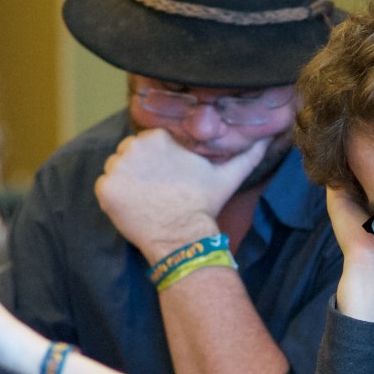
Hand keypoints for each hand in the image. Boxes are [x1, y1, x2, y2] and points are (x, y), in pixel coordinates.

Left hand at [95, 128, 268, 261]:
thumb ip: (247, 154)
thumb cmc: (204, 205)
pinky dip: (114, 197)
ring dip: (126, 182)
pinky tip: (133, 208)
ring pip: (116, 168)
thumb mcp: (228, 174)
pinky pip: (104, 186)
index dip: (157, 161)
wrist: (184, 236)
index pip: (149, 143)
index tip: (166, 178)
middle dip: (140, 169)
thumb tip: (270, 138)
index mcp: (159, 137)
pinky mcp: (106, 189)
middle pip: (130, 154)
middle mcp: (135, 146)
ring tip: (145, 200)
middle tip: (156, 190)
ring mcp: (118, 167)